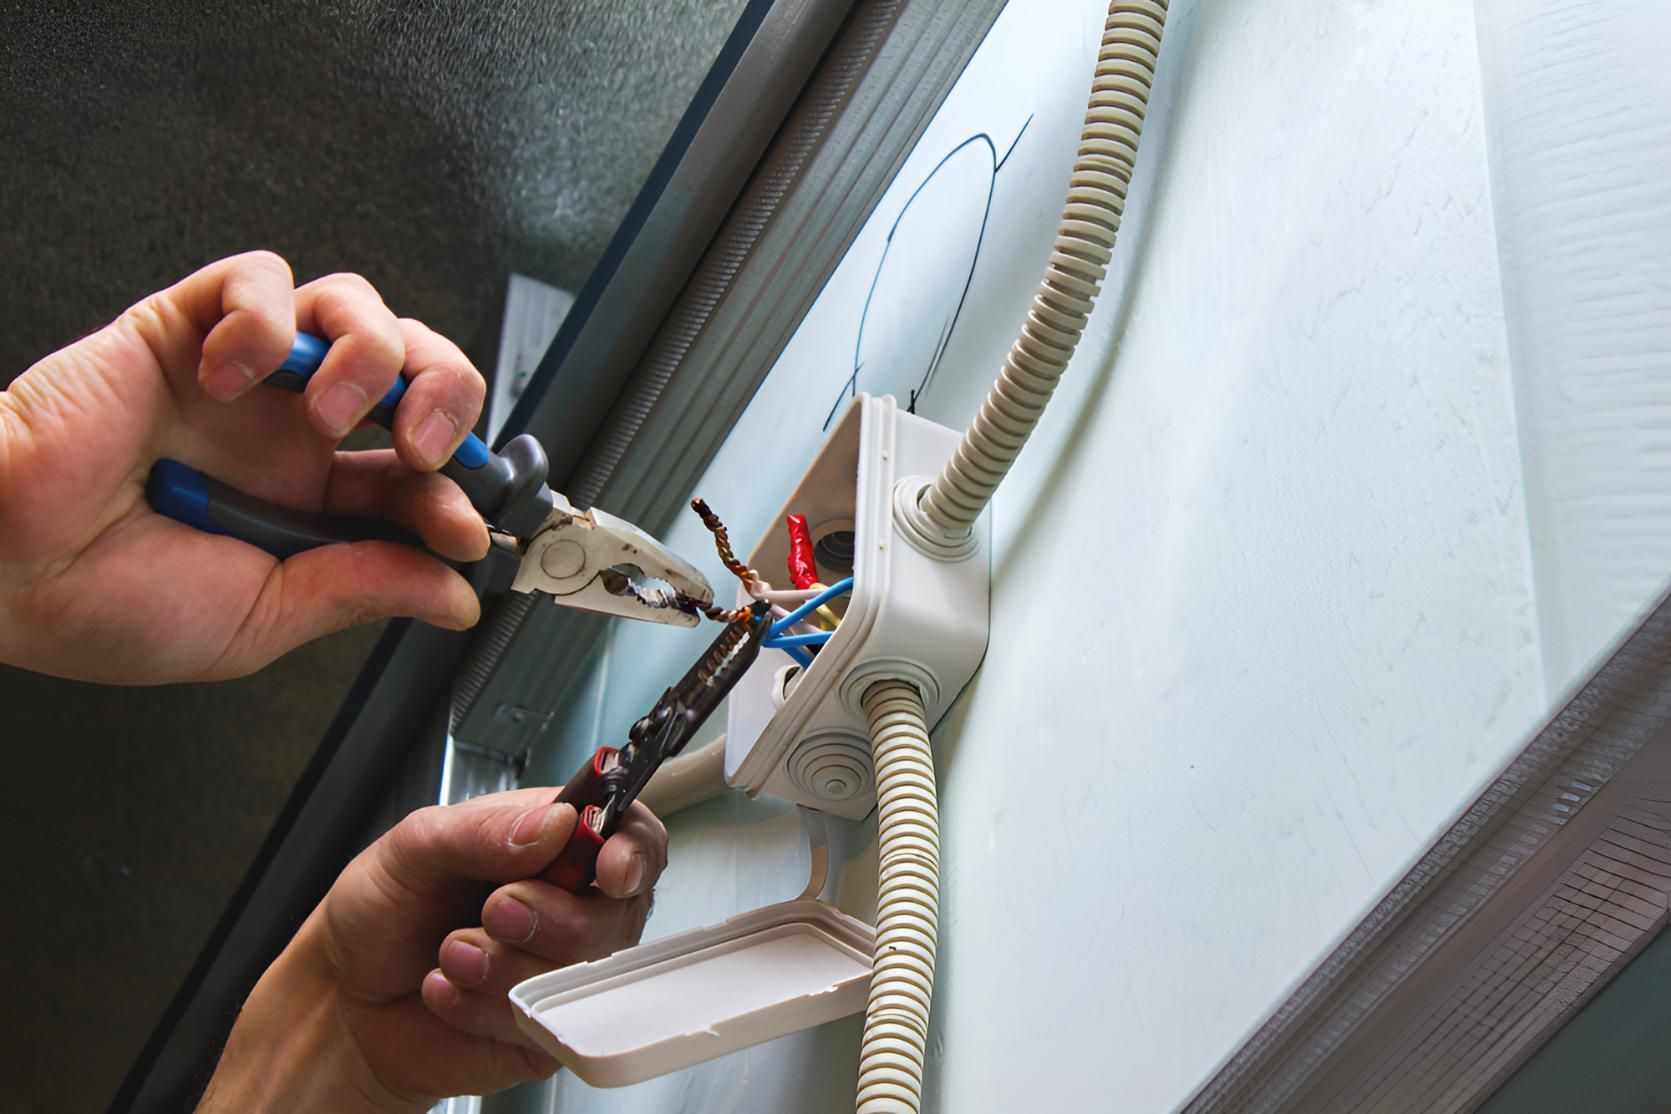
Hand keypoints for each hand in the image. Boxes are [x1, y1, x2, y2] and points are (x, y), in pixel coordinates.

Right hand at [0, 251, 490, 682]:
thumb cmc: (105, 601)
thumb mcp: (264, 617)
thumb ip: (364, 590)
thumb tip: (456, 596)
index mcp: (314, 498)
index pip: (421, 471)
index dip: (460, 490)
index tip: (468, 529)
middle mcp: (289, 429)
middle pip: (412, 367)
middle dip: (447, 395)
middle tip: (429, 449)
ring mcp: (244, 375)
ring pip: (353, 307)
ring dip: (370, 352)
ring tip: (332, 414)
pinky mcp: (185, 326)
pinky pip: (257, 279)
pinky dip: (267, 317)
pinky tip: (234, 375)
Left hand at [198, 787, 668, 1111]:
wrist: (344, 995)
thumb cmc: (384, 912)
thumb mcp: (414, 846)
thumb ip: (483, 828)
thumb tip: (553, 823)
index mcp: (556, 842)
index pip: (631, 836)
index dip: (632, 852)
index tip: (607, 869)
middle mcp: (573, 905)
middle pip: (615, 912)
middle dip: (545, 916)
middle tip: (490, 909)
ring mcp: (565, 970)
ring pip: (578, 973)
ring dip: (500, 966)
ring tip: (450, 952)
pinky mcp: (549, 1030)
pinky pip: (544, 1025)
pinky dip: (483, 1008)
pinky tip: (451, 992)